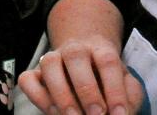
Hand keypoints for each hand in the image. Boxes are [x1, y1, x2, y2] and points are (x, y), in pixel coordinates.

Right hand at [18, 36, 144, 114]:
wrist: (84, 56)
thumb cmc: (106, 76)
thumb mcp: (124, 81)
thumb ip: (128, 95)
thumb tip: (122, 112)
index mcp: (100, 48)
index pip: (107, 61)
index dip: (114, 88)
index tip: (119, 113)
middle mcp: (75, 49)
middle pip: (76, 56)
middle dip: (86, 89)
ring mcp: (52, 58)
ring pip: (49, 64)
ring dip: (61, 93)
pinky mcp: (35, 72)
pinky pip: (27, 79)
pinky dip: (37, 96)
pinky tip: (53, 111)